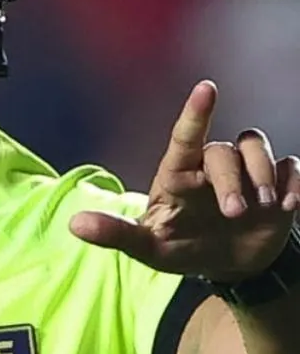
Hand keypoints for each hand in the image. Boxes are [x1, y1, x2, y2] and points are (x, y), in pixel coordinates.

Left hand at [70, 80, 298, 281]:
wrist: (229, 265)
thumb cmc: (182, 249)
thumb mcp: (149, 249)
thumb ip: (116, 235)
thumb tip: (74, 224)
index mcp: (178, 174)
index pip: (184, 138)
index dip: (195, 113)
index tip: (207, 87)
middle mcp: (210, 166)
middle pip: (224, 150)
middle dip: (232, 179)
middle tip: (234, 212)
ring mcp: (245, 171)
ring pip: (255, 145)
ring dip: (262, 174)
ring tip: (263, 208)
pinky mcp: (276, 182)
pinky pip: (290, 165)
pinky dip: (292, 182)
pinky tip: (287, 206)